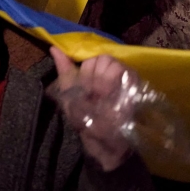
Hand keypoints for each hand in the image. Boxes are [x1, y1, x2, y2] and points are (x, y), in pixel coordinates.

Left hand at [49, 48, 133, 171]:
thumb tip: (53, 47)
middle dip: (96, 77)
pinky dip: (118, 85)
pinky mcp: (136, 86)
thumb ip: (64, 70)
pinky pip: (128, 74)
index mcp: (95, 73)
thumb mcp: (69, 94)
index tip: (85, 89)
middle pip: (104, 59)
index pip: (92, 59)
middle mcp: (111, 72)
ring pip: (115, 65)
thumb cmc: (84, 119)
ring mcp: (125, 78)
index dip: (87, 73)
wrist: (101, 142)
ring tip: (104, 98)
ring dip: (106, 82)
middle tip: (95, 95)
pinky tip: (114, 97)